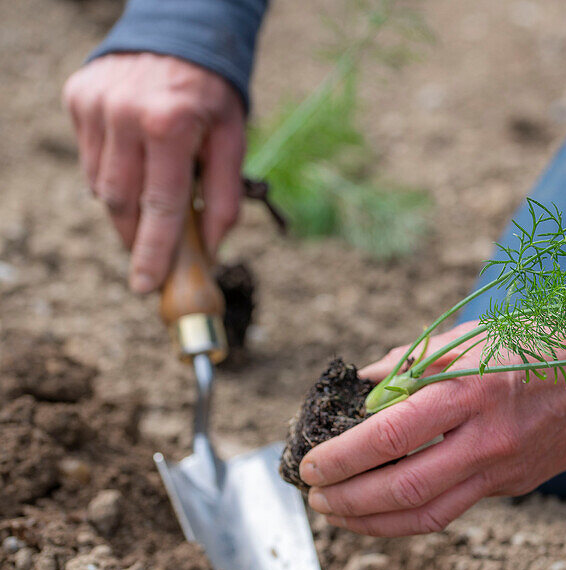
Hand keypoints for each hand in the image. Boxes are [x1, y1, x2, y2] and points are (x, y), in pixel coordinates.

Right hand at [63, 53, 245, 292]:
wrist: (178, 34)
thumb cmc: (212, 94)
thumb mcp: (233, 139)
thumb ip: (224, 196)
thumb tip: (212, 249)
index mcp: (170, 125)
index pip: (161, 206)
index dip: (154, 251)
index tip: (146, 285)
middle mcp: (125, 114)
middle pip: (122, 203)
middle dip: (136, 237)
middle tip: (151, 260)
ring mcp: (95, 105)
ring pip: (101, 186)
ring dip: (127, 204)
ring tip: (153, 192)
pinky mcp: (78, 98)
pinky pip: (90, 159)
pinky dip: (113, 173)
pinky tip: (136, 160)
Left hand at [299, 323, 565, 535]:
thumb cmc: (540, 345)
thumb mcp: (475, 336)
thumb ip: (416, 361)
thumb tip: (366, 382)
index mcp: (471, 390)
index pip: (392, 435)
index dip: (344, 457)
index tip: (312, 464)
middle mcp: (486, 438)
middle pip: (403, 488)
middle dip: (348, 500)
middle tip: (315, 496)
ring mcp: (503, 469)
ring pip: (427, 514)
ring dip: (372, 521)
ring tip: (338, 513)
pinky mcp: (514, 487)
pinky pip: (453, 509)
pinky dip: (410, 515)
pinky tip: (383, 509)